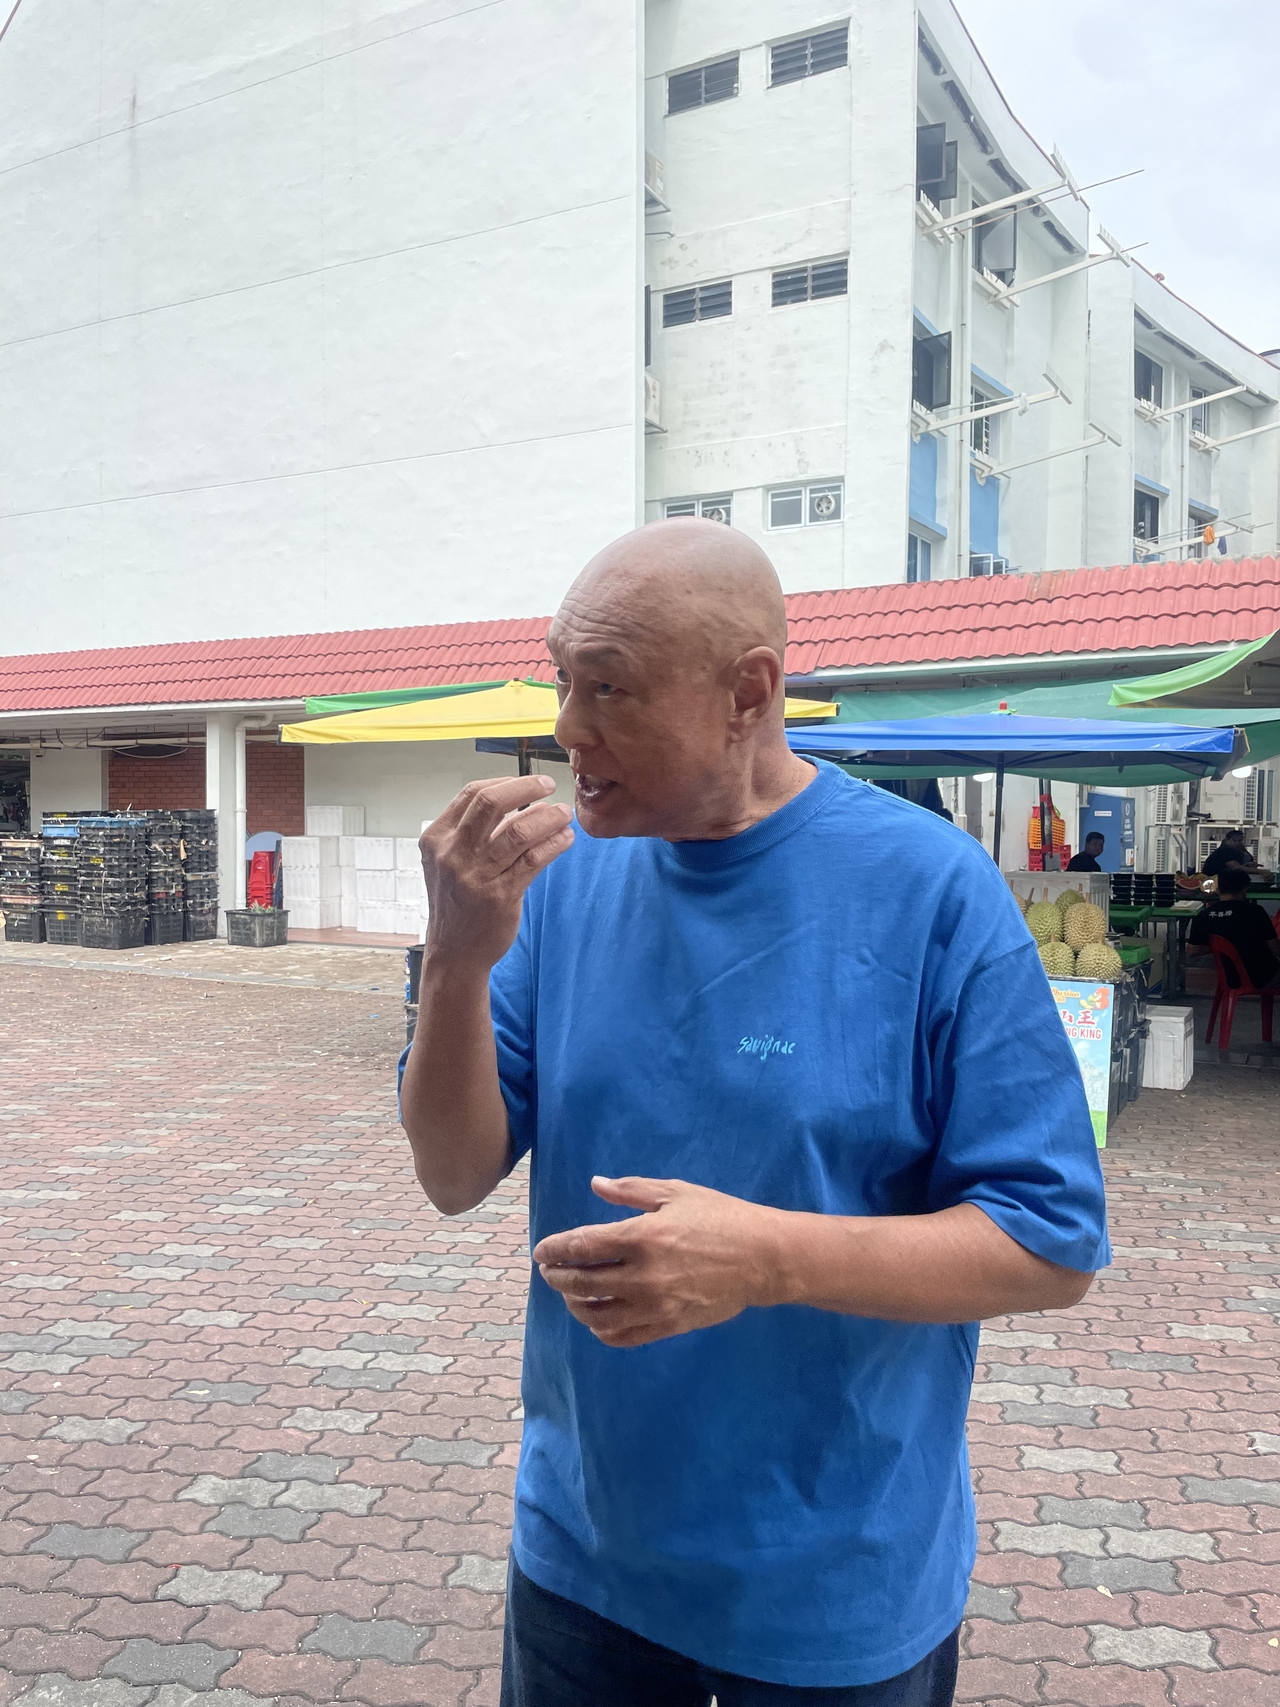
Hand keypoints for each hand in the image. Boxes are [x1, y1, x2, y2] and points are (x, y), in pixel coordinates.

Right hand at [420, 775, 573, 970]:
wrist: (454, 952)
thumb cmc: (457, 901)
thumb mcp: (449, 861)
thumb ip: (475, 831)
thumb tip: (524, 800)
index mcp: (436, 839)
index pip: (471, 794)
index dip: (504, 782)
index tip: (527, 782)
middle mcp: (452, 854)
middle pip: (491, 803)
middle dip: (525, 788)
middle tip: (548, 785)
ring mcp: (475, 875)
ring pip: (518, 831)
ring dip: (548, 817)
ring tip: (564, 814)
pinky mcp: (499, 896)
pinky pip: (533, 859)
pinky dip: (554, 843)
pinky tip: (565, 838)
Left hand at [533, 1177, 784, 1348]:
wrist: (763, 1258)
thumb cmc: (720, 1218)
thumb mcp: (676, 1193)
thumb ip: (631, 1191)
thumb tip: (595, 1184)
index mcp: (642, 1236)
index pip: (581, 1247)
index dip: (554, 1250)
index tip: (541, 1251)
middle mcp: (643, 1275)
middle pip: (581, 1283)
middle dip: (557, 1277)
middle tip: (549, 1271)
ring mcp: (655, 1305)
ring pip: (596, 1315)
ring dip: (575, 1305)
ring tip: (571, 1295)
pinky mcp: (668, 1326)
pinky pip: (622, 1336)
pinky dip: (602, 1330)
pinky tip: (598, 1318)